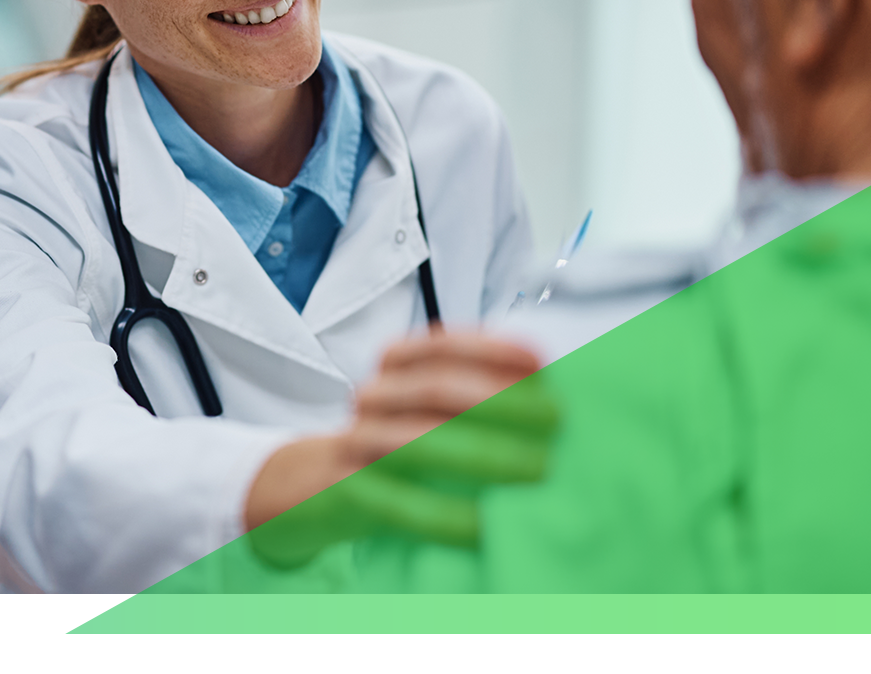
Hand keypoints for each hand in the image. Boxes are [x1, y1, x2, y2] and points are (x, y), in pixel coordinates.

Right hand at [244, 331, 556, 566]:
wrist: (313, 487)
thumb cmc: (395, 443)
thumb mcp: (429, 409)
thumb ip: (476, 392)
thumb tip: (553, 388)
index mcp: (396, 365)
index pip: (442, 343)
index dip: (492, 347)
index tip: (542, 359)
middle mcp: (374, 396)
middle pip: (435, 387)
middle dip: (501, 401)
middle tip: (557, 419)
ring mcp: (357, 443)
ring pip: (419, 442)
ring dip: (484, 454)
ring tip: (536, 469)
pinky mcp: (347, 492)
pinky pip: (398, 504)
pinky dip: (446, 516)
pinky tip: (486, 526)